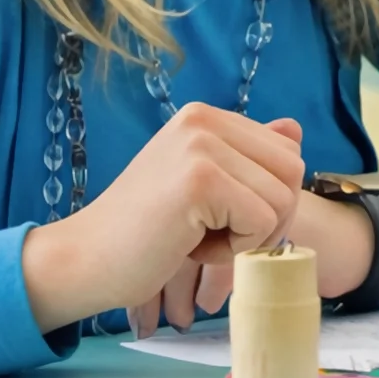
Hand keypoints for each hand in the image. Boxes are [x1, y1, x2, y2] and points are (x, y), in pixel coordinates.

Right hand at [24, 105, 305, 335]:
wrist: (83, 261)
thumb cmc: (145, 231)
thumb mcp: (203, 185)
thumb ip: (247, 157)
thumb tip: (295, 129)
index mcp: (206, 116)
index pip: (286, 153)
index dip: (269, 199)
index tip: (222, 217)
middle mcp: (204, 119)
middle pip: (292, 172)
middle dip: (268, 217)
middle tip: (217, 235)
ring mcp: (201, 146)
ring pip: (282, 199)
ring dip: (248, 236)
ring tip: (197, 238)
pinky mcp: (200, 180)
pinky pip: (261, 222)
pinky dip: (234, 250)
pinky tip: (191, 247)